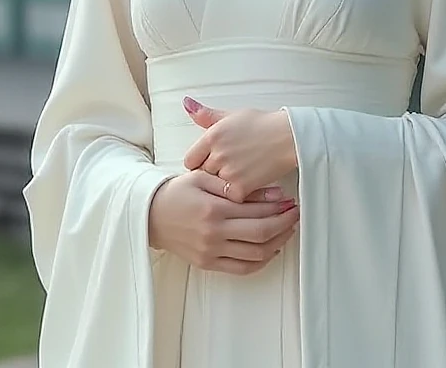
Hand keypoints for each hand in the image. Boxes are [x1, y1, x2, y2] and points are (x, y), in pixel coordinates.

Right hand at [148, 170, 298, 274]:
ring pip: (255, 255)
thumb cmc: (177, 192)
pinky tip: (271, 249)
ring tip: (287, 230)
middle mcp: (214, 234)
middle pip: (260, 235)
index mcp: (213, 209)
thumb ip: (234, 185)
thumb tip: (271, 192)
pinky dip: (261, 261)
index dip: (278, 208)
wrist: (150, 216)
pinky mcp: (208, 263)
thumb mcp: (201, 177)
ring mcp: (211, 252)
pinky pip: (242, 268)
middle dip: (284, 224)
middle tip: (295, 214)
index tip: (290, 201)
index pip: (256, 213)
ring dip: (277, 243)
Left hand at [182, 98, 297, 202]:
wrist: (288, 137)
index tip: (211, 162)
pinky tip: (248, 184)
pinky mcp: (240, 187)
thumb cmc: (262, 124)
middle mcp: (217, 154)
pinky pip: (230, 198)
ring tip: (239, 176)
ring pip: (215, 188)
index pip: (190, 160)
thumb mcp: (232, 115)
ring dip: (224, 185)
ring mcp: (228, 172)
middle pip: (203, 174)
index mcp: (212, 136)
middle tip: (229, 169)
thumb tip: (186, 103)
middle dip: (213, 173)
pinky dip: (238, 194)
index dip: (200, 162)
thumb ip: (206, 115)